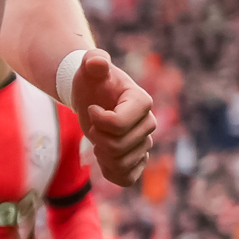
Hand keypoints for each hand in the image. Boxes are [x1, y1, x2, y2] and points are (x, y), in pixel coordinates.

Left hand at [68, 50, 157, 186]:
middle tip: (92, 125)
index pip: (118, 125)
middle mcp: (149, 123)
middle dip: (96, 137)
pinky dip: (113, 174)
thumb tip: (97, 62)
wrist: (93, 97)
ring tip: (97, 140)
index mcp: (142, 102)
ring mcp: (145, 142)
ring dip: (102, 155)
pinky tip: (104, 161)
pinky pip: (128, 178)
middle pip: (118, 146)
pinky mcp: (138, 158)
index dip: (97, 121)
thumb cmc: (92, 81)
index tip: (91, 108)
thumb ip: (94, 61)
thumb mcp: (90, 68)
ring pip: (122, 163)